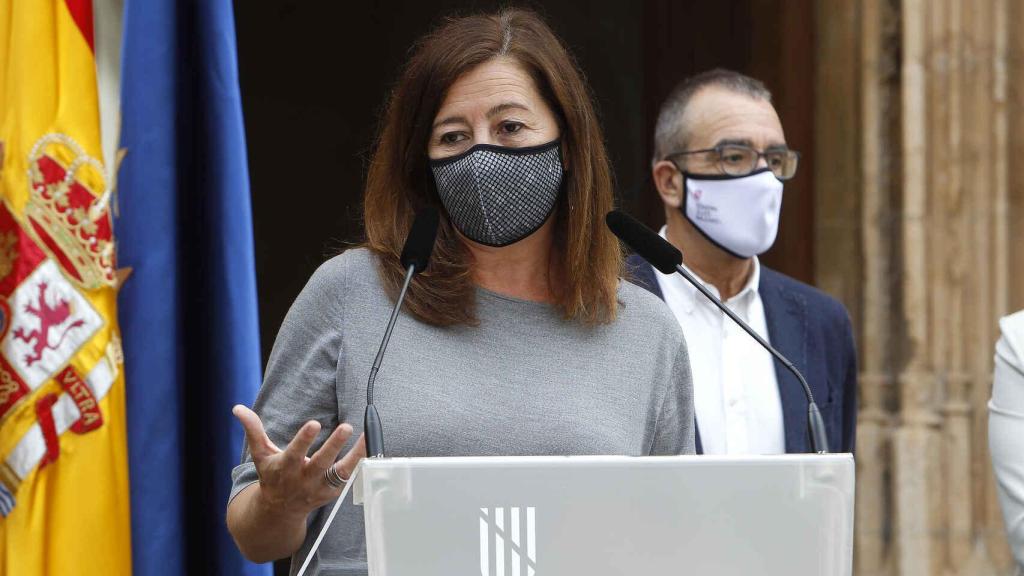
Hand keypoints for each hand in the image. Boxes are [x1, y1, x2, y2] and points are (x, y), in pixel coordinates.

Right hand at [232, 405, 365, 519]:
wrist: (279, 510)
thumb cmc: (271, 475)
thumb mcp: (260, 454)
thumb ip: (253, 430)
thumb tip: (237, 408)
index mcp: (284, 469)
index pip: (295, 453)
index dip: (304, 439)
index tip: (314, 423)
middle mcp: (303, 480)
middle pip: (321, 463)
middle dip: (334, 445)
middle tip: (347, 426)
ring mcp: (319, 488)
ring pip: (340, 473)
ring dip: (355, 455)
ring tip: (367, 436)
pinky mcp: (332, 492)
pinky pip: (349, 477)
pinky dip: (360, 462)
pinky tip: (370, 445)